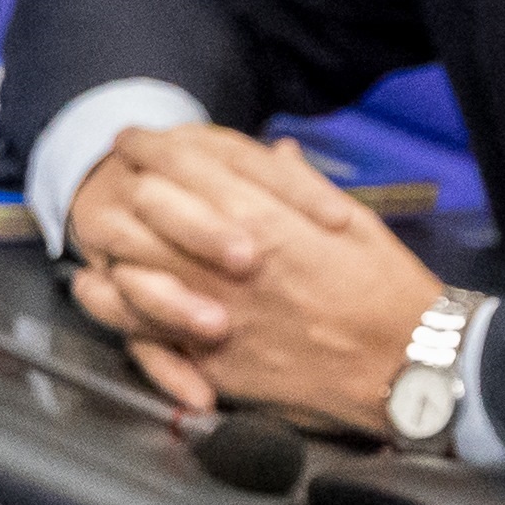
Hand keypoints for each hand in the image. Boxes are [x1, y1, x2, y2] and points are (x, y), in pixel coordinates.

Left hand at [69, 125, 440, 426]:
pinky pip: (141, 328)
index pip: (185, 167)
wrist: (404, 364)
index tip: (134, 140)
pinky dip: (113, 303)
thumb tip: (273, 152)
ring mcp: (213, 313)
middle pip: (147, 211)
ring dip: (112, 243)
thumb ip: (299, 186)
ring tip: (100, 230)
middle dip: (125, 187)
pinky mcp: (210, 358)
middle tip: (115, 178)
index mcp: (265, 220)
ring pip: (132, 266)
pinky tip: (99, 286)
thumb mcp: (350, 220)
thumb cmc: (385, 288)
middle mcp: (227, 264)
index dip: (150, 146)